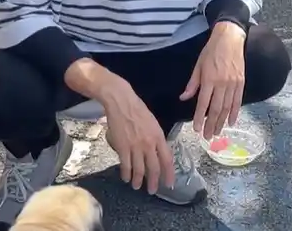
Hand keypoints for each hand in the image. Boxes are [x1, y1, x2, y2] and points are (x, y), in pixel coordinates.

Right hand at [101, 80, 174, 194]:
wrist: (121, 102)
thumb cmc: (137, 109)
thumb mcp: (153, 123)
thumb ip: (156, 138)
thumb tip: (157, 151)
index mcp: (158, 137)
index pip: (167, 160)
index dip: (169, 174)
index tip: (170, 184)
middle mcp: (149, 144)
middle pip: (154, 168)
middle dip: (154, 182)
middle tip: (152, 190)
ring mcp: (136, 146)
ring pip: (139, 169)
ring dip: (139, 180)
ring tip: (138, 186)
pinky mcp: (123, 147)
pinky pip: (126, 165)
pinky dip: (126, 174)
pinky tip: (126, 178)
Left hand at [180, 22, 246, 139]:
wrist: (230, 39)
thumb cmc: (211, 51)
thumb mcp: (198, 65)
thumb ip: (192, 84)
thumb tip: (183, 97)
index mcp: (209, 79)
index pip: (203, 103)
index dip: (200, 117)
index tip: (196, 129)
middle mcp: (222, 84)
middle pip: (216, 109)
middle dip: (211, 124)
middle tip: (207, 137)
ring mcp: (233, 84)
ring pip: (227, 108)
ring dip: (222, 122)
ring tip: (217, 133)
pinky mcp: (241, 82)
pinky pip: (238, 101)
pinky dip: (235, 113)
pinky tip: (231, 122)